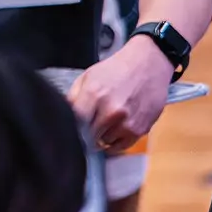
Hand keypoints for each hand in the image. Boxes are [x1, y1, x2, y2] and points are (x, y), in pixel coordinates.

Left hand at [69, 35, 173, 152]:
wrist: (149, 64)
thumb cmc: (118, 69)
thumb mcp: (89, 76)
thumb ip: (73, 97)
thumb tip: (63, 116)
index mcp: (94, 95)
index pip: (75, 124)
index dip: (72, 128)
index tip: (73, 128)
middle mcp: (111, 111)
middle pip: (88, 137)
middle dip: (87, 132)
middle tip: (91, 122)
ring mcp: (126, 123)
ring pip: (104, 143)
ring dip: (103, 135)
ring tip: (109, 120)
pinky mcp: (139, 130)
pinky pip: (120, 146)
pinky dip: (116, 140)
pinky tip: (117, 127)